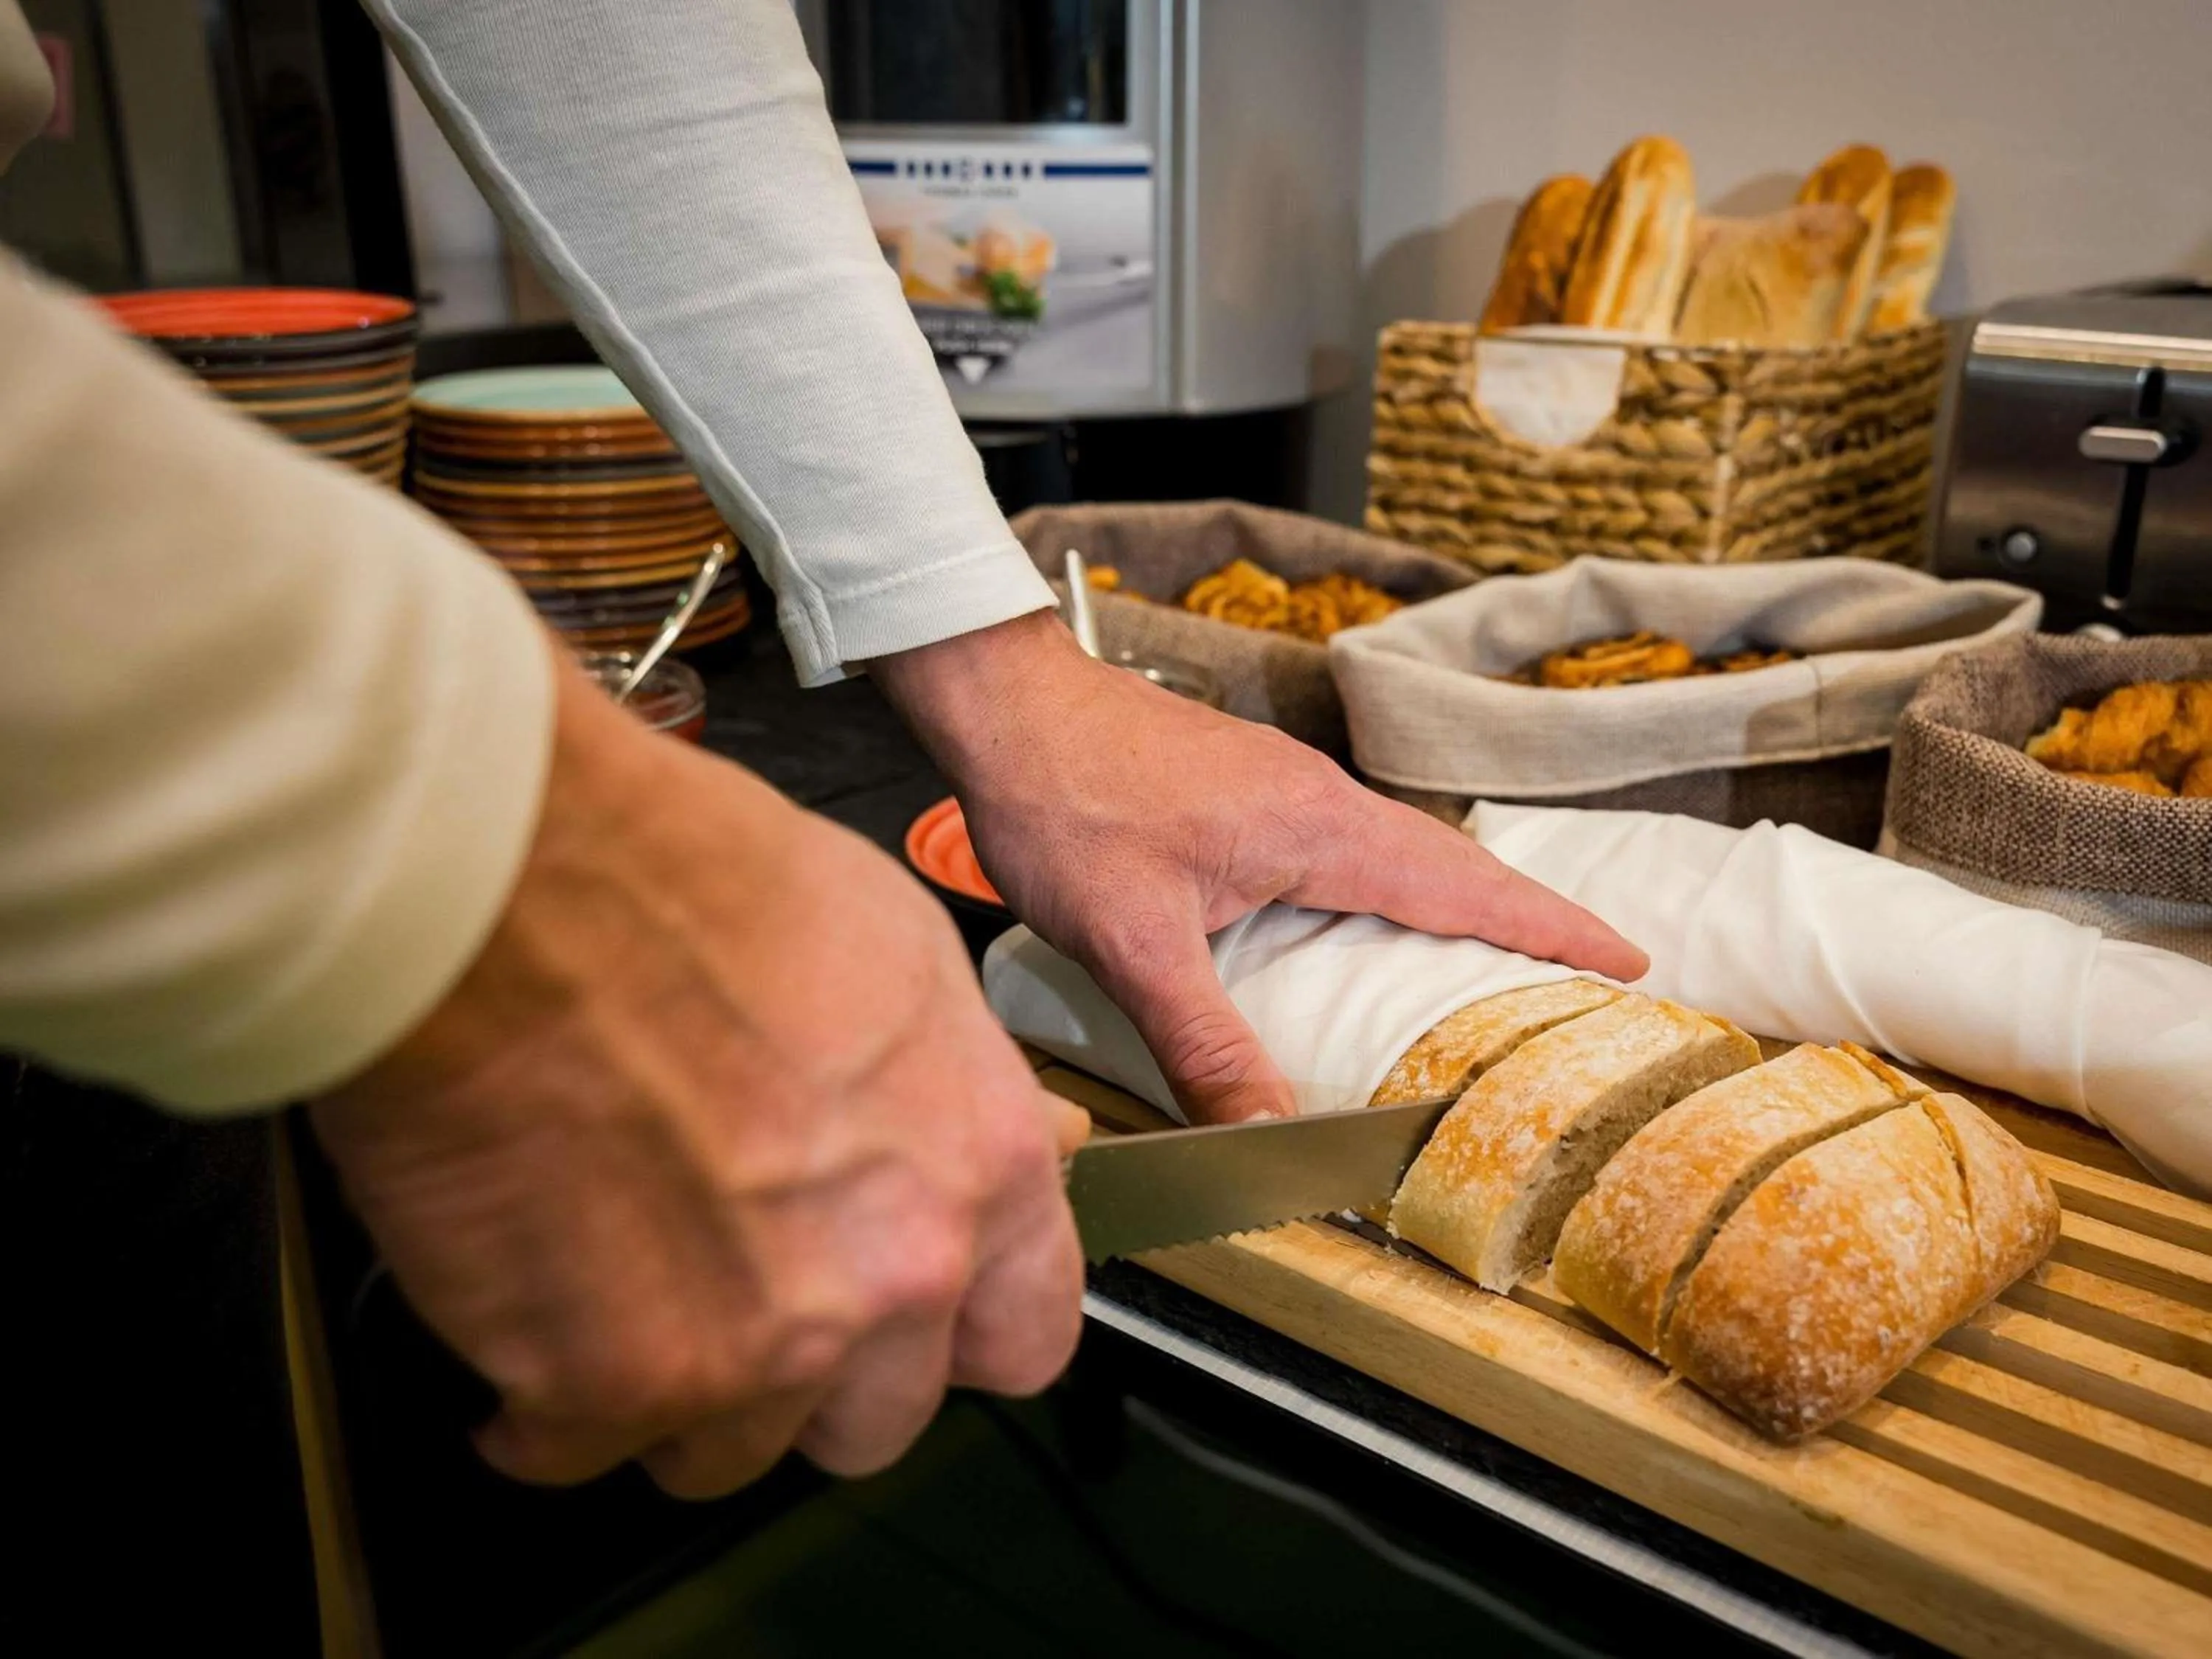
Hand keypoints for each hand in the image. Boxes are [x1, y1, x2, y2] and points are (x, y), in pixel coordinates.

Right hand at [312, 652, 1088, 1496]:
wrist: (511, 888)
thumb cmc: (682, 882)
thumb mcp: (898, 951)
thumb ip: (951, 1089)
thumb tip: (979, 1144)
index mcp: (979, 1168)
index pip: (1027, 1334)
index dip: (956, 1331)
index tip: (903, 1319)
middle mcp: (891, 1276)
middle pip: (876, 1420)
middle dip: (810, 1377)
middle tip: (735, 1296)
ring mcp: (753, 1350)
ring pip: (728, 1454)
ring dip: (675, 1393)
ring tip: (612, 1288)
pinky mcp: (605, 1390)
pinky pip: (574, 1454)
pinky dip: (538, 1409)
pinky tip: (521, 1314)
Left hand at [873, 612, 1646, 1123]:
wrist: (1006, 707)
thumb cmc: (1066, 802)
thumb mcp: (1132, 939)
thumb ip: (1204, 1043)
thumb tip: (1266, 1136)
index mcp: (1320, 830)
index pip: (1465, 886)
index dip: (1551, 927)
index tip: (1631, 958)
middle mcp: (1321, 801)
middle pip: (1452, 868)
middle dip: (1528, 923)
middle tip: (1592, 978)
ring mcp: (1287, 791)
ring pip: (1402, 856)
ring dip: (1461, 906)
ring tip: (1504, 968)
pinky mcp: (1250, 793)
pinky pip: (1353, 849)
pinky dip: (1395, 892)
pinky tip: (1373, 930)